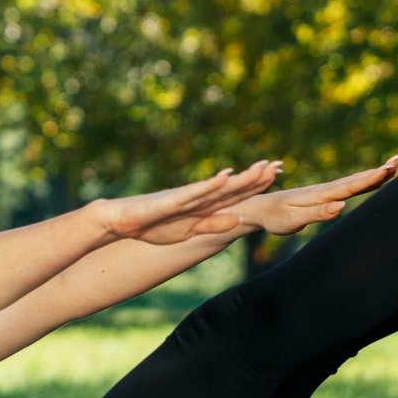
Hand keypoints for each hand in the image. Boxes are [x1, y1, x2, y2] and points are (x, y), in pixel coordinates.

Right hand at [93, 160, 282, 244]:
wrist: (119, 221)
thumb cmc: (151, 226)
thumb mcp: (187, 231)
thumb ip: (212, 224)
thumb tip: (238, 219)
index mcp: (202, 206)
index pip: (235, 195)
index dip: (256, 186)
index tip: (277, 174)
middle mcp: (197, 198)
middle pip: (231, 188)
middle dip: (255, 178)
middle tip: (279, 165)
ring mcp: (184, 198)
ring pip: (218, 188)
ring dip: (240, 179)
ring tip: (261, 168)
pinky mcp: (169, 201)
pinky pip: (193, 194)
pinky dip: (210, 186)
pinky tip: (225, 177)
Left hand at [233, 154, 397, 235]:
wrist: (259, 208)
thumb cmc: (275, 217)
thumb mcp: (294, 220)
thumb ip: (318, 214)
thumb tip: (342, 206)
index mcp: (322, 194)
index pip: (352, 186)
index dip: (372, 178)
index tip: (390, 168)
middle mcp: (326, 189)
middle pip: (357, 179)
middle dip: (379, 171)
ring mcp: (325, 191)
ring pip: (354, 181)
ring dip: (374, 174)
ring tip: (393, 165)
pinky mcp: (322, 195)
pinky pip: (347, 187)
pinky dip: (362, 181)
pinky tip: (369, 179)